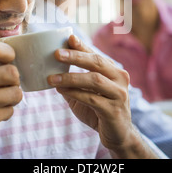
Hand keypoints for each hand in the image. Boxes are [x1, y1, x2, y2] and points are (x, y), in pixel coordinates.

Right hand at [0, 40, 22, 158]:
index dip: (9, 53)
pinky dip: (5, 112)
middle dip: (14, 80)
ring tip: (2, 100)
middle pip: (11, 72)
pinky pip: (9, 111)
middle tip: (7, 85)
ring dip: (13, 97)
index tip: (9, 61)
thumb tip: (6, 58)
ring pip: (15, 93)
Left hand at [48, 35, 155, 157]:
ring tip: (52, 77)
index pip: (96, 54)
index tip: (69, 37)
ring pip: (94, 80)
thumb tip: (51, 68)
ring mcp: (119, 94)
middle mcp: (120, 78)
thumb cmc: (100, 110)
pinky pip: (92, 98)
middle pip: (97, 62)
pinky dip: (75, 93)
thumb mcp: (86, 93)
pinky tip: (62, 90)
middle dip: (76, 56)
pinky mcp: (113, 110)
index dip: (82, 46)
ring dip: (71, 77)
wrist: (118, 134)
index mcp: (114, 71)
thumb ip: (74, 81)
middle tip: (57, 53)